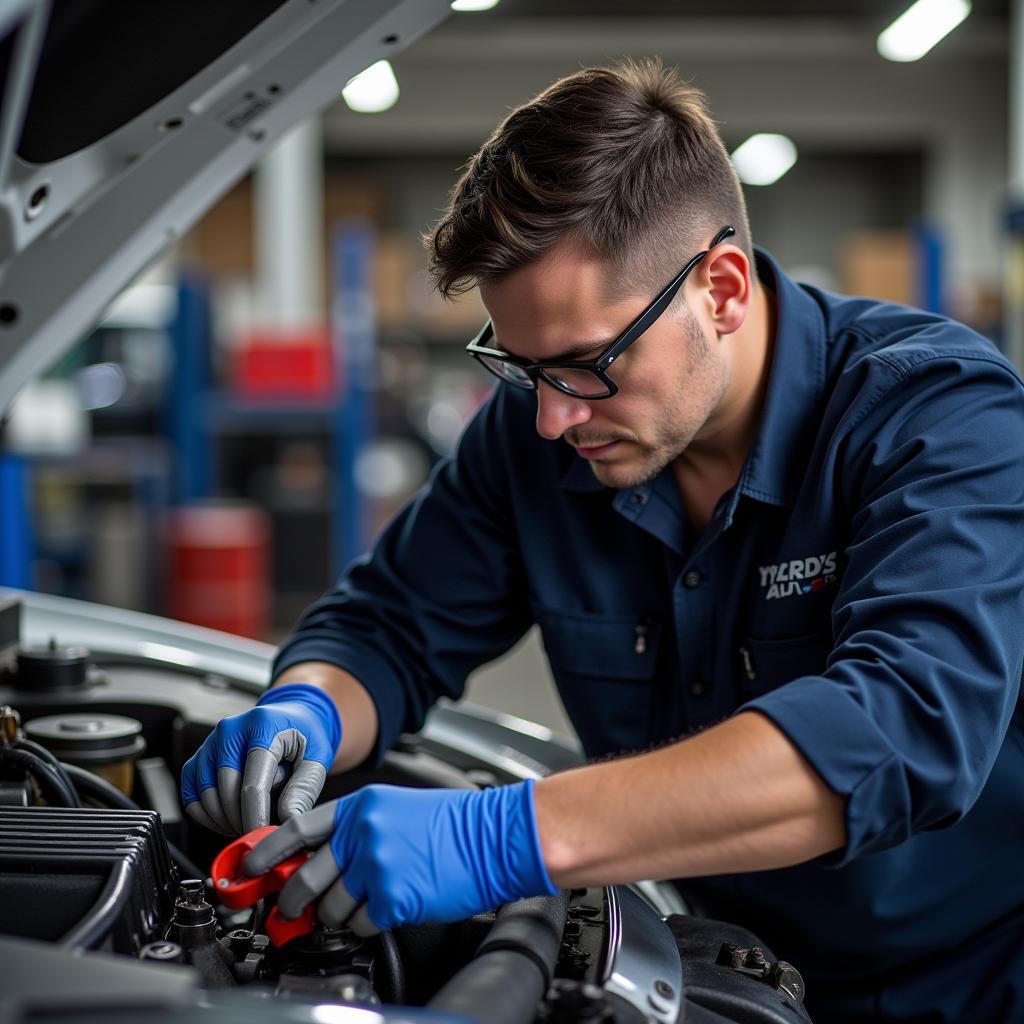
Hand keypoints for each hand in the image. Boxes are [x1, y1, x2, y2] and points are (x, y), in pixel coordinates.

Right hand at [181, 683, 341, 834]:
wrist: (290, 717)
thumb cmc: (304, 737)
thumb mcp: (317, 757)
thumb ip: (304, 788)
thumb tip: (288, 820)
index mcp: (262, 726)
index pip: (252, 783)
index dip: (256, 816)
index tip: (264, 836)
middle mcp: (230, 730)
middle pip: (227, 791)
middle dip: (243, 820)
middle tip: (261, 830)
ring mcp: (210, 743)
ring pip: (207, 796)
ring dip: (226, 820)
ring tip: (249, 822)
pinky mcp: (198, 757)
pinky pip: (192, 796)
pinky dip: (207, 816)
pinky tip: (229, 819)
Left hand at [242, 780, 555, 934]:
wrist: (496, 835)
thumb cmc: (453, 823)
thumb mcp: (395, 809)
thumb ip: (354, 831)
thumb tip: (314, 864)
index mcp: (361, 806)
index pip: (296, 828)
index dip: (264, 851)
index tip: (246, 868)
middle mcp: (362, 832)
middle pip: (303, 877)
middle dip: (287, 903)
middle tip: (285, 913)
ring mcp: (377, 865)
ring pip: (330, 907)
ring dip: (335, 916)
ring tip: (357, 908)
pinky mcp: (394, 898)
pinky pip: (360, 924)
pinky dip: (365, 925)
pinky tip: (385, 911)